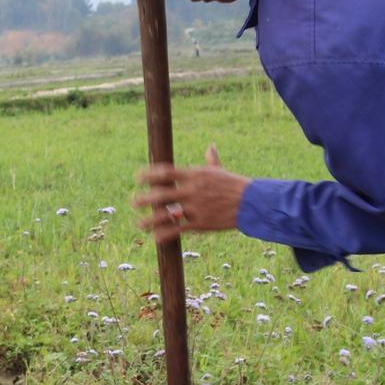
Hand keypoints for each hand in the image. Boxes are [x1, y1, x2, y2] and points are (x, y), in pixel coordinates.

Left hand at [132, 145, 249, 242]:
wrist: (250, 202)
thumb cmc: (234, 185)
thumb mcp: (220, 171)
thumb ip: (211, 160)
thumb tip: (211, 147)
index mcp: (194, 175)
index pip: (165, 173)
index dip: (148, 175)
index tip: (138, 178)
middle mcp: (191, 190)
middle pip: (160, 195)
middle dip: (144, 199)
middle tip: (133, 202)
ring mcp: (195, 208)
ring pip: (165, 215)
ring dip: (149, 220)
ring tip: (139, 224)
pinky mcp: (200, 223)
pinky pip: (177, 230)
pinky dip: (164, 235)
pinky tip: (155, 238)